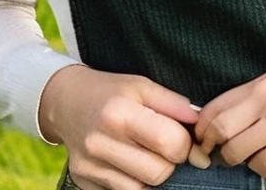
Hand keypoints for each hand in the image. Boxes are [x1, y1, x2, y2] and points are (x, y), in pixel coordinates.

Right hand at [39, 66, 199, 189]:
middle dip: (170, 161)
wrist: (66, 102)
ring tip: (146, 153)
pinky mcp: (83, 183)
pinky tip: (128, 163)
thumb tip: (199, 122)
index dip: (185, 142)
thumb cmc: (110, 92)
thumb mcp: (141, 85)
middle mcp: (101, 143)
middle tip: (164, 146)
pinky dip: (133, 182)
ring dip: (152, 175)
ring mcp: (90, 168)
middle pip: (159, 173)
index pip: (171, 144)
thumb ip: (172, 103)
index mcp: (119, 113)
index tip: (182, 135)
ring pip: (143, 189)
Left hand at [193, 47, 265, 176]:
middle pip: (223, 131)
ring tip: (244, 156)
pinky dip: (261, 167)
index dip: (202, 127)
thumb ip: (253, 94)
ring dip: (237, 160)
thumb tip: (223, 116)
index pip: (217, 106)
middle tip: (215, 153)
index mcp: (262, 83)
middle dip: (214, 147)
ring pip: (243, 152)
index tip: (200, 137)